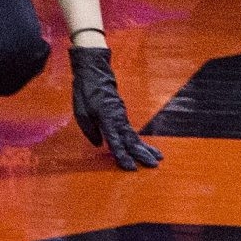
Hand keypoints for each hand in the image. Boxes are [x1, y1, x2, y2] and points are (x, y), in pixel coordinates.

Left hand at [69, 42, 161, 169]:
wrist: (95, 72)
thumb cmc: (86, 92)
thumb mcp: (81, 113)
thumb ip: (90, 130)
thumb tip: (100, 145)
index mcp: (108, 119)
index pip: (117, 142)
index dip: (123, 156)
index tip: (131, 168)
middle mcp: (119, 118)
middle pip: (132, 140)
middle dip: (143, 153)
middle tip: (155, 165)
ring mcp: (122, 115)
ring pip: (134, 135)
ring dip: (146, 147)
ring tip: (158, 157)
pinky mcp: (122, 113)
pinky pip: (131, 130)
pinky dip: (139, 140)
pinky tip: (144, 147)